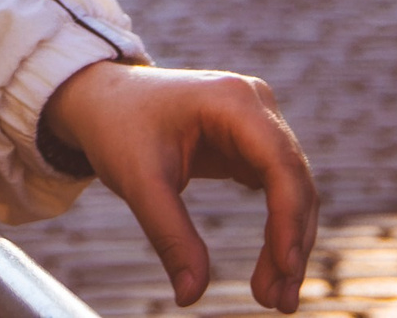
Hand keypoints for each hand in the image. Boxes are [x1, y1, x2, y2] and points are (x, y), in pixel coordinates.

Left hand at [41, 62, 316, 312]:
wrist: (101, 99)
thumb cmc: (117, 128)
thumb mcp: (138, 182)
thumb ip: (169, 236)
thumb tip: (191, 296)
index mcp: (233, 101)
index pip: (279, 163)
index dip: (289, 218)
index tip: (285, 269)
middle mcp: (255, 104)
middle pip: (294, 179)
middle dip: (291, 242)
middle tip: (279, 302)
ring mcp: (256, 121)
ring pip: (292, 187)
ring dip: (288, 241)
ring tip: (273, 295)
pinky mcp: (249, 142)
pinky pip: (277, 188)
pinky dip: (277, 227)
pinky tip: (272, 263)